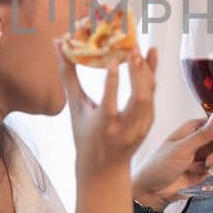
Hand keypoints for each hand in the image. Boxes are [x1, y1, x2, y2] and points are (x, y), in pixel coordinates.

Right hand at [59, 44, 157, 192]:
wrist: (104, 168)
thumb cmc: (85, 135)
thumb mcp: (75, 108)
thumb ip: (68, 76)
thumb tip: (58, 45)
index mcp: (103, 126)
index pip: (109, 104)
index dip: (112, 83)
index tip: (113, 63)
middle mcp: (124, 128)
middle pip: (138, 100)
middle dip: (138, 74)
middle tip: (133, 50)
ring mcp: (140, 126)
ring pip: (149, 97)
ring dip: (147, 72)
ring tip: (140, 49)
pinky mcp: (149, 122)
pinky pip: (153, 95)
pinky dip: (151, 75)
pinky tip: (150, 56)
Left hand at [132, 113, 212, 207]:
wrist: (152, 191)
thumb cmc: (158, 166)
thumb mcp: (181, 149)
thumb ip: (202, 135)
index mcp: (195, 128)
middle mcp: (203, 139)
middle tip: (212, 159)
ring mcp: (207, 154)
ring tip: (204, 166)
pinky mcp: (208, 169)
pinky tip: (200, 173)